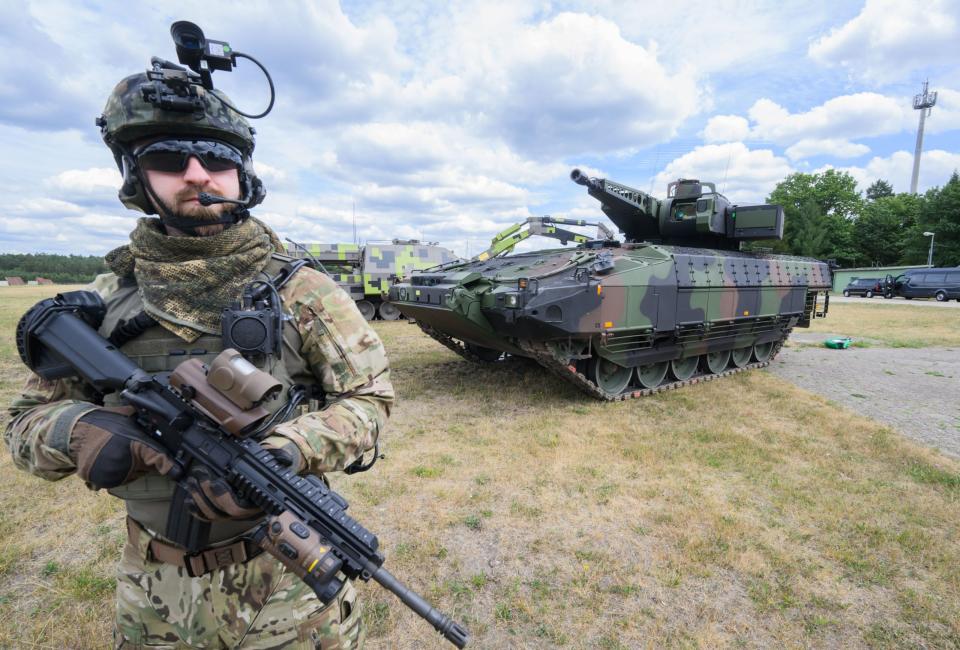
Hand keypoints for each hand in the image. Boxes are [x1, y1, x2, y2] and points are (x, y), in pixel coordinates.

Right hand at [70, 407, 174, 489]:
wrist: (75, 433)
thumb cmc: (103, 423)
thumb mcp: (129, 417)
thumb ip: (148, 424)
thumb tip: (166, 422)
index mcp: (133, 445)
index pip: (157, 459)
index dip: (168, 465)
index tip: (177, 471)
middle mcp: (124, 463)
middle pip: (147, 467)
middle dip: (145, 460)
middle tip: (129, 447)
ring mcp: (114, 474)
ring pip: (135, 474)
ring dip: (132, 467)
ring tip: (117, 452)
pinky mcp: (104, 482)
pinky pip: (121, 479)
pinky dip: (120, 473)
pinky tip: (110, 460)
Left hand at [181, 436, 302, 521]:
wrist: (265, 479)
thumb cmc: (268, 471)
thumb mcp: (274, 462)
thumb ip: (278, 458)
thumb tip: (285, 459)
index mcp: (258, 502)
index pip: (240, 506)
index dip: (225, 496)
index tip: (216, 482)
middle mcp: (245, 512)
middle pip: (222, 511)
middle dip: (209, 494)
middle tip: (202, 475)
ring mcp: (232, 515)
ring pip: (213, 514)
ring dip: (199, 498)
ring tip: (192, 481)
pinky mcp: (221, 514)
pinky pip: (206, 518)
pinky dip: (195, 509)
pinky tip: (188, 498)